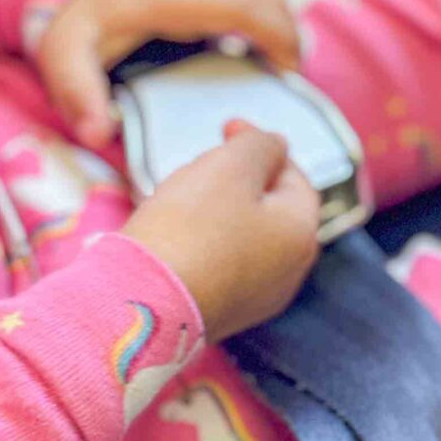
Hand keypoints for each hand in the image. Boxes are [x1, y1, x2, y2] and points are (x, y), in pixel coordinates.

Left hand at [37, 0, 298, 148]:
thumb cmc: (67, 38)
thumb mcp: (59, 63)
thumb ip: (79, 96)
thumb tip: (98, 132)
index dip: (272, 29)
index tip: (287, 69)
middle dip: (282, 24)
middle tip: (290, 71)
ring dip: (272, 11)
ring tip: (278, 57)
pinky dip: (258, 5)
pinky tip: (258, 42)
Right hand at [122, 121, 318, 342]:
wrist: (139, 302)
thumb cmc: (191, 227)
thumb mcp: (232, 165)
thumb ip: (261, 145)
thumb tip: (275, 145)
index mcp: (300, 234)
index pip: (294, 175)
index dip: (261, 145)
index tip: (226, 127)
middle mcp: (288, 273)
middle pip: (268, 206)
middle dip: (237, 178)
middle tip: (201, 165)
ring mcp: (255, 299)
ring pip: (241, 234)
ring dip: (216, 209)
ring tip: (179, 198)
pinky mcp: (219, 314)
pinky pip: (218, 263)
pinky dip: (202, 240)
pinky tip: (171, 235)